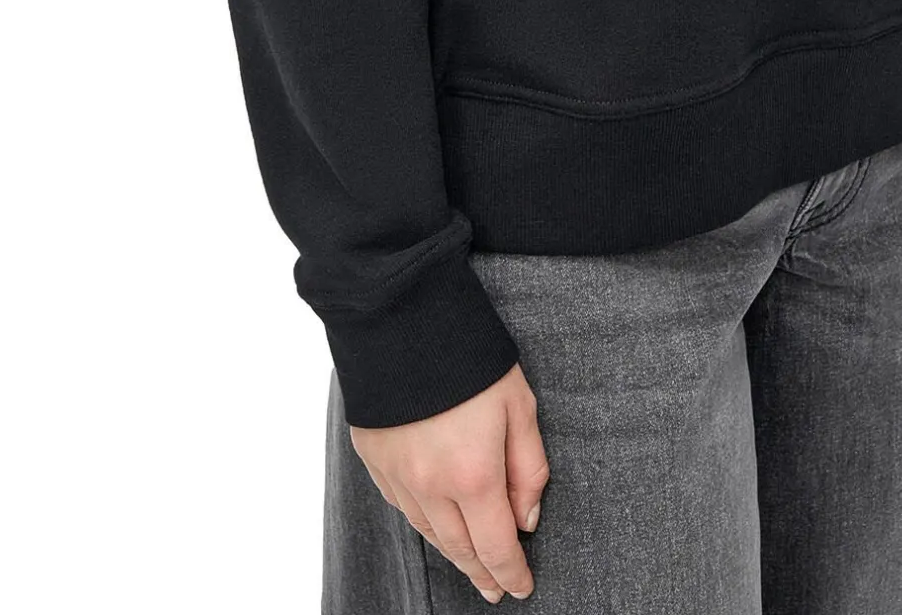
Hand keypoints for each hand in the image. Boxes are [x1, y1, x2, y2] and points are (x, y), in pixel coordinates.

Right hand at [351, 363, 547, 601]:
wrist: (400, 315)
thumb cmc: (469, 355)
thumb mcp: (519, 404)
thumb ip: (528, 467)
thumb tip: (526, 518)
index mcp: (472, 475)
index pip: (495, 545)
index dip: (510, 572)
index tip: (521, 587)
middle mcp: (430, 486)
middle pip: (460, 548)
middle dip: (482, 572)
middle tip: (496, 588)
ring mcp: (396, 475)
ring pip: (428, 532)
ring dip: (453, 553)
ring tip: (470, 564)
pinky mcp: (373, 457)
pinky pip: (402, 506)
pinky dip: (424, 522)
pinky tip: (434, 524)